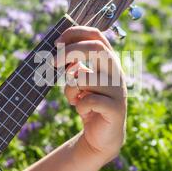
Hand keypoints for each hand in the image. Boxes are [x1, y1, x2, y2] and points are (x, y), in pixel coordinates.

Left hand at [54, 26, 126, 162]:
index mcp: (108, 62)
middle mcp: (116, 72)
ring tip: (73, 99)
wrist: (102, 136)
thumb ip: (75, 65)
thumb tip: (60, 48)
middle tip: (53, 63)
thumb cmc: (88, 104)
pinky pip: (88, 100)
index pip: (96, 36)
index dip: (76, 33)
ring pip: (85, 77)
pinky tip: (81, 110)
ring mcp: (118, 90)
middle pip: (96, 48)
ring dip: (70, 88)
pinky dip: (78, 105)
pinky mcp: (115, 109)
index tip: (57, 42)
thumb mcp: (80, 82)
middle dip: (70, 52)